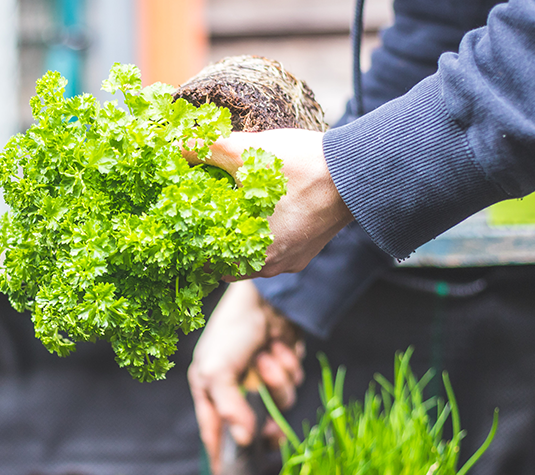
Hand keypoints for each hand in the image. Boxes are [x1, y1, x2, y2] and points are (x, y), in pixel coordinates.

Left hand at [186, 129, 352, 276]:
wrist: (356, 170)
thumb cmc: (302, 166)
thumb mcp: (246, 151)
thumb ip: (207, 150)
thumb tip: (178, 146)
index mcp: (251, 253)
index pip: (206, 260)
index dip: (192, 241)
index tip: (184, 223)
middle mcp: (271, 267)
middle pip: (227, 260)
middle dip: (213, 239)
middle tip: (200, 215)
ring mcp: (291, 262)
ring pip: (251, 257)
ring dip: (239, 239)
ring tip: (227, 213)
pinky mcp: (306, 252)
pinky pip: (275, 250)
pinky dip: (264, 236)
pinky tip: (259, 214)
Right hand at [189, 280, 304, 474]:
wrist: (265, 296)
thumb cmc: (231, 331)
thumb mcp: (217, 370)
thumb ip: (229, 408)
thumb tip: (243, 441)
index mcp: (209, 393)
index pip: (215, 436)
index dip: (224, 459)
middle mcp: (235, 391)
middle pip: (255, 429)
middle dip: (266, 425)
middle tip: (274, 431)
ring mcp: (260, 382)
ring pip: (278, 405)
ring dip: (277, 382)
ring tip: (268, 357)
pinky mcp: (282, 370)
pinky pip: (292, 385)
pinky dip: (288, 368)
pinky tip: (279, 348)